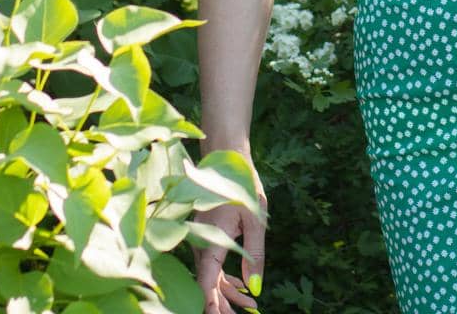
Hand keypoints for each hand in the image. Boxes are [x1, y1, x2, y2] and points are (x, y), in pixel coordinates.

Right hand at [192, 165, 267, 313]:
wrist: (227, 158)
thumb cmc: (241, 185)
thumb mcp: (255, 220)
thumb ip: (255, 256)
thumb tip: (256, 289)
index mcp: (210, 242)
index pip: (207, 286)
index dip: (214, 307)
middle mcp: (200, 245)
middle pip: (208, 286)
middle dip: (224, 306)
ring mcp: (201, 241)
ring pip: (210, 277)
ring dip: (227, 294)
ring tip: (250, 308)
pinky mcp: (206, 237)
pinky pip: (213, 266)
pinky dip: (225, 279)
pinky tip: (241, 287)